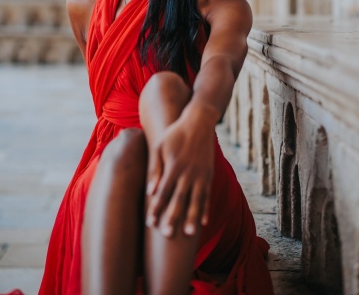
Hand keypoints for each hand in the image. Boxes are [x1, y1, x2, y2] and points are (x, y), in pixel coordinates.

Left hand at [145, 111, 214, 237]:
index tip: (150, 223)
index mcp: (174, 166)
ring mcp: (201, 174)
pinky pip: (207, 195)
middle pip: (179, 199)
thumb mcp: (160, 146)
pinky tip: (203, 222)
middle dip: (173, 217)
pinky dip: (205, 209)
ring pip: (196, 200)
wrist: (198, 122)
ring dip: (192, 217)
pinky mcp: (209, 174)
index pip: (163, 192)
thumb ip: (154, 168)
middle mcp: (188, 172)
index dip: (156, 208)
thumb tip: (150, 191)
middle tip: (167, 235)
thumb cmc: (174, 134)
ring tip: (189, 234)